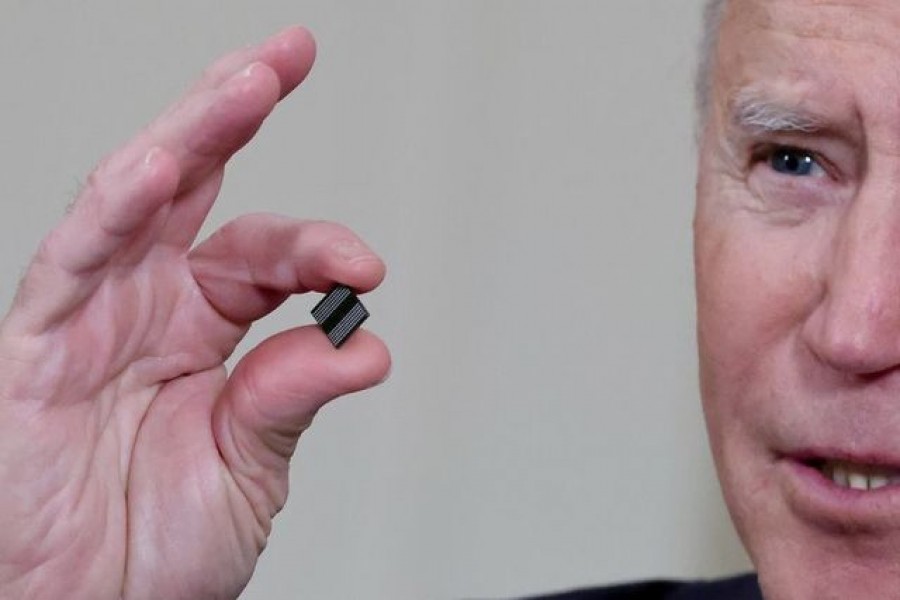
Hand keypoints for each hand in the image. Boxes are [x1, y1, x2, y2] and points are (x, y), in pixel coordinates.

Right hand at [0, 26, 389, 599]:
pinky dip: (111, 212)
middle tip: (288, 56)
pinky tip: (154, 167)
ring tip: (250, 79)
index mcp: (201, 331)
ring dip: (189, 134)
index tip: (366, 266)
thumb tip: (365, 344)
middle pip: (192, 185)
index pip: (264, 255)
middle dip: (237, 114)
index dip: (318, 248)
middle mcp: (145, 308)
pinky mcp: (32, 346)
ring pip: (133, 199)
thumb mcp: (250, 468)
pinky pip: (69, 262)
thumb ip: (294, 395)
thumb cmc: (155, 555)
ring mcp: (89, 317)